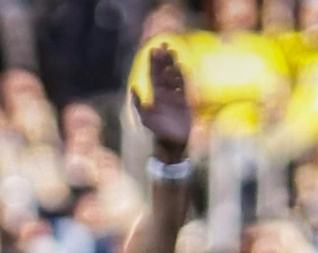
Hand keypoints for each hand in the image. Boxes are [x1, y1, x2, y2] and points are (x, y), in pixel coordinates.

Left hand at [133, 45, 191, 160]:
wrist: (172, 143)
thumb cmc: (157, 131)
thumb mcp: (145, 118)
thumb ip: (138, 104)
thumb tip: (132, 88)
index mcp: (155, 95)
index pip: (153, 75)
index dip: (153, 63)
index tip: (153, 49)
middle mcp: (165, 93)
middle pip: (164, 72)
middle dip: (164, 59)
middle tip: (164, 45)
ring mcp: (175, 96)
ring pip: (174, 76)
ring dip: (173, 64)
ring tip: (173, 52)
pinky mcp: (185, 101)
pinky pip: (184, 86)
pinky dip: (183, 76)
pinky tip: (182, 67)